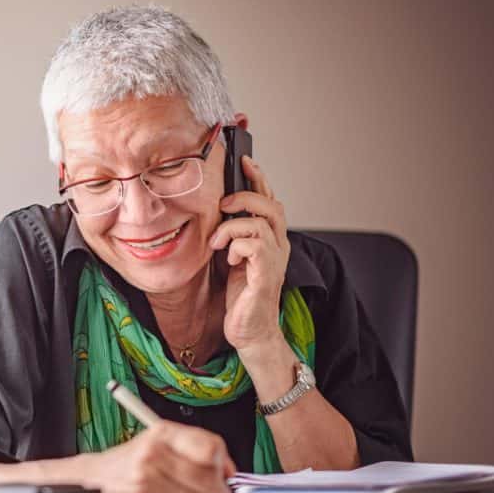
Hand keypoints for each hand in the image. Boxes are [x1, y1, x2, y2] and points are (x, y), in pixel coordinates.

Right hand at [83, 421, 234, 492]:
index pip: (210, 448)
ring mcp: (147, 483)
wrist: (95, 480)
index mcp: (162, 433)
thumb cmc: (132, 462)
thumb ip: (196, 449)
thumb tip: (229, 471)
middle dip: (217, 492)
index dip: (222, 464)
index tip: (222, 472)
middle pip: (211, 481)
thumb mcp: (161, 443)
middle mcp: (153, 455)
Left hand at [209, 156, 290, 355]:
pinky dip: (235, 246)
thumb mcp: (231, 257)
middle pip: (271, 204)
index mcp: (270, 239)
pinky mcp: (267, 274)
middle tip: (223, 204)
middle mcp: (278, 246)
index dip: (259, 178)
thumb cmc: (241, 297)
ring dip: (231, 228)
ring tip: (217, 243)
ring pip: (260, 222)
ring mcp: (275, 260)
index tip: (243, 161)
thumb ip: (230, 235)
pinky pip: (254, 245)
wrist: (250, 332)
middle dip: (245, 197)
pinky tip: (228, 260)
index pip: (269, 200)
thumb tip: (215, 212)